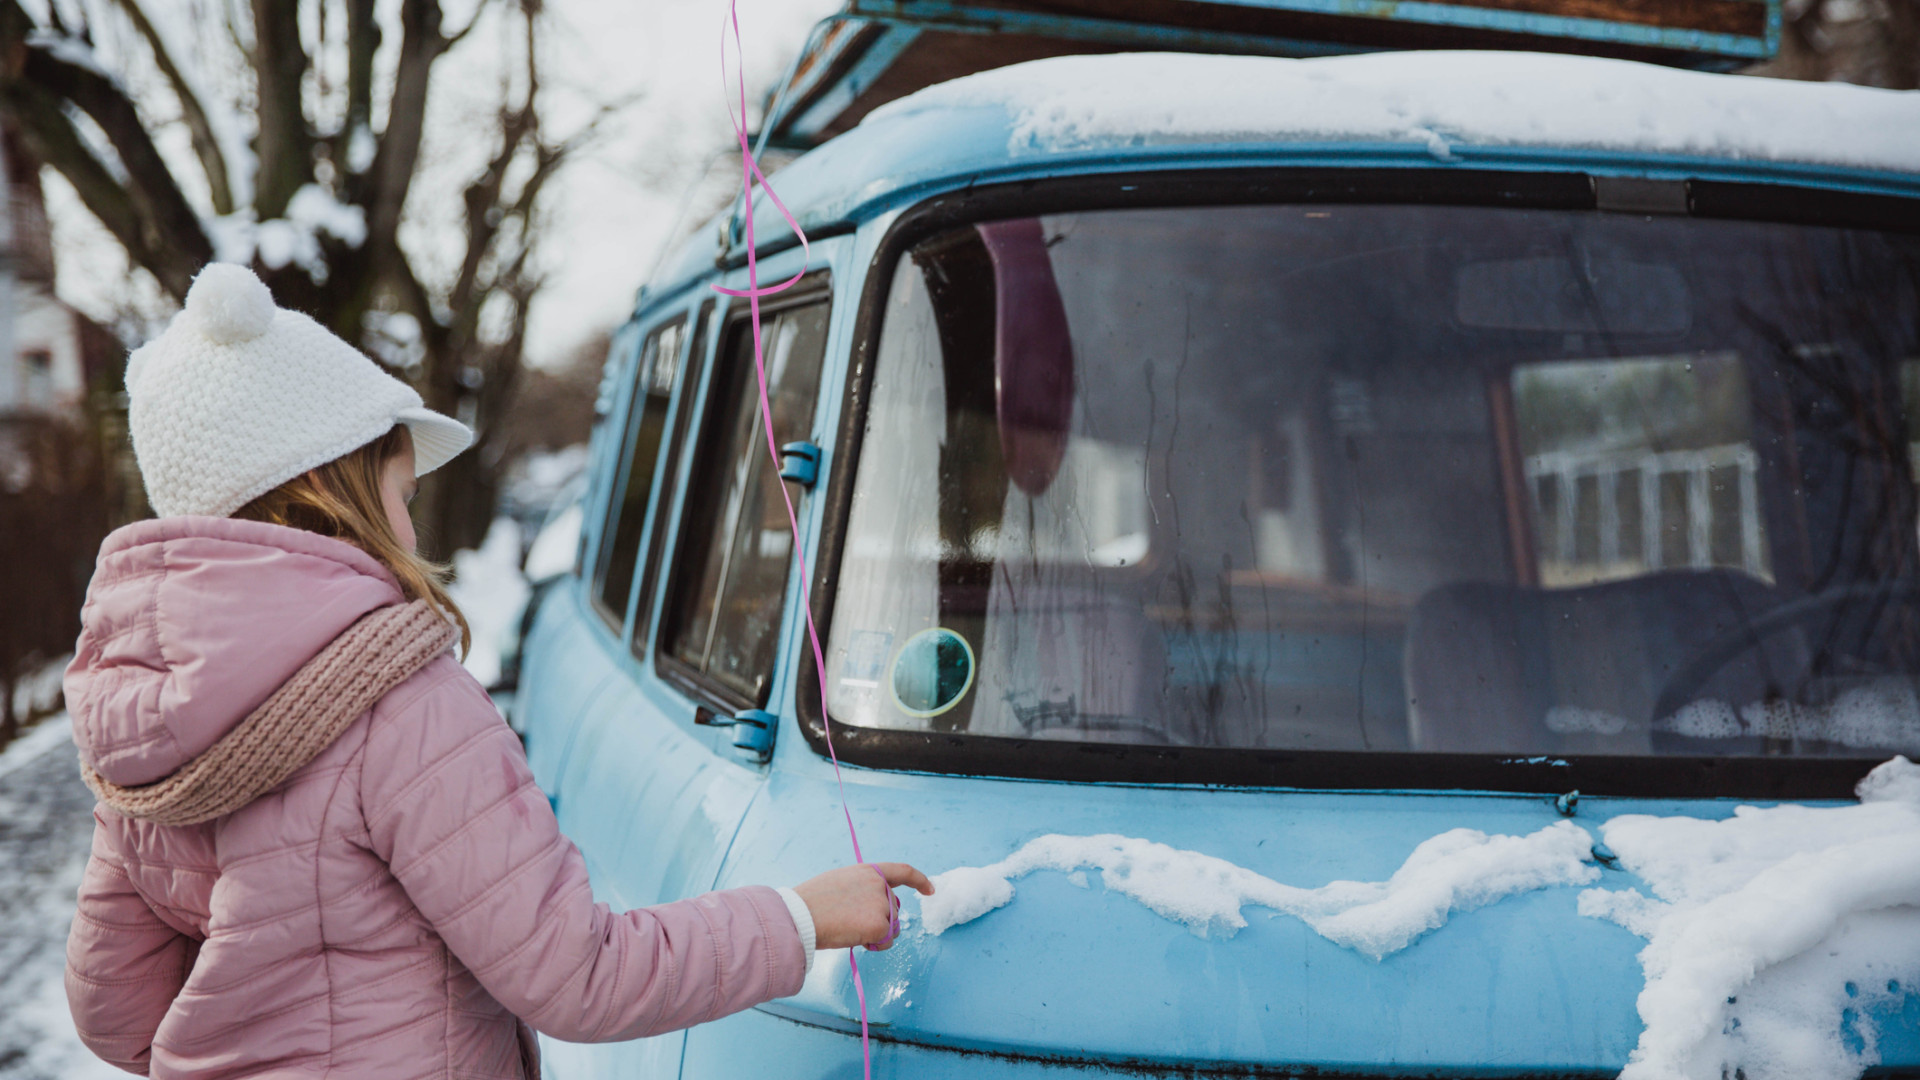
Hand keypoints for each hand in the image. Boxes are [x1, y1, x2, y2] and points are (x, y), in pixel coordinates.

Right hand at [793, 862, 933, 950]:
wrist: (800, 916)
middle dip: (881, 920)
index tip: (930, 889)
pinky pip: (885, 941)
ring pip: (891, 927)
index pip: (902, 872)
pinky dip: (873, 945)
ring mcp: (881, 904)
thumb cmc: (812, 902)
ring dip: (876, 933)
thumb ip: (862, 889)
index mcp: (868, 871)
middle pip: (894, 908)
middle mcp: (879, 885)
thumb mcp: (840, 883)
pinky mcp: (880, 925)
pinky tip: (854, 939)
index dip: (919, 880)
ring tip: (848, 928)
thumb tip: (872, 907)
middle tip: (851, 922)